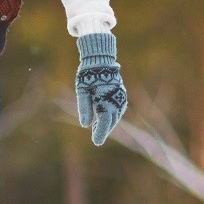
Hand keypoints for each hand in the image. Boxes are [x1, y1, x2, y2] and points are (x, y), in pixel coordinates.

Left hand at [74, 32, 127, 146]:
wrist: (101, 61)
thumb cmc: (88, 76)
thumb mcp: (82, 92)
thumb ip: (84, 108)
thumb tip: (85, 125)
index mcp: (105, 102)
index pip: (105, 123)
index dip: (101, 134)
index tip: (96, 143)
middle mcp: (116, 102)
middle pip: (111, 121)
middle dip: (103, 130)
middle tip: (95, 137)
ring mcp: (120, 98)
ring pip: (115, 116)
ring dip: (108, 123)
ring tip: (97, 128)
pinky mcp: (121, 95)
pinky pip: (118, 109)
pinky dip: (112, 115)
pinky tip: (104, 117)